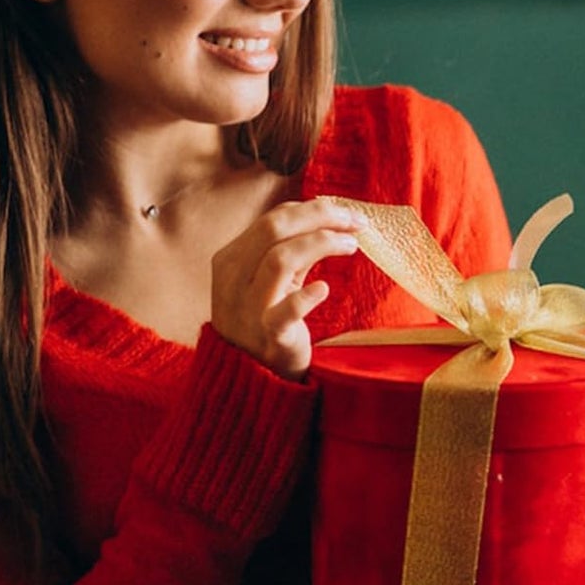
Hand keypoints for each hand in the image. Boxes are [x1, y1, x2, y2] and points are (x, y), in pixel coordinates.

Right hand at [211, 199, 362, 378]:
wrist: (249, 375)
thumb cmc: (265, 318)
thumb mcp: (268, 279)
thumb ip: (286, 247)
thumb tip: (325, 209)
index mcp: (230, 259)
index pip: (272, 220)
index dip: (312, 209)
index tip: (346, 213)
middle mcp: (233, 280)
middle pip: (275, 229)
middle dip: (320, 216)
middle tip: (355, 221)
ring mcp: (249, 308)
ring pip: (280, 259)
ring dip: (321, 243)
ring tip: (351, 245)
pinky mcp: (269, 336)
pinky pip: (285, 311)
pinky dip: (307, 297)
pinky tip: (324, 288)